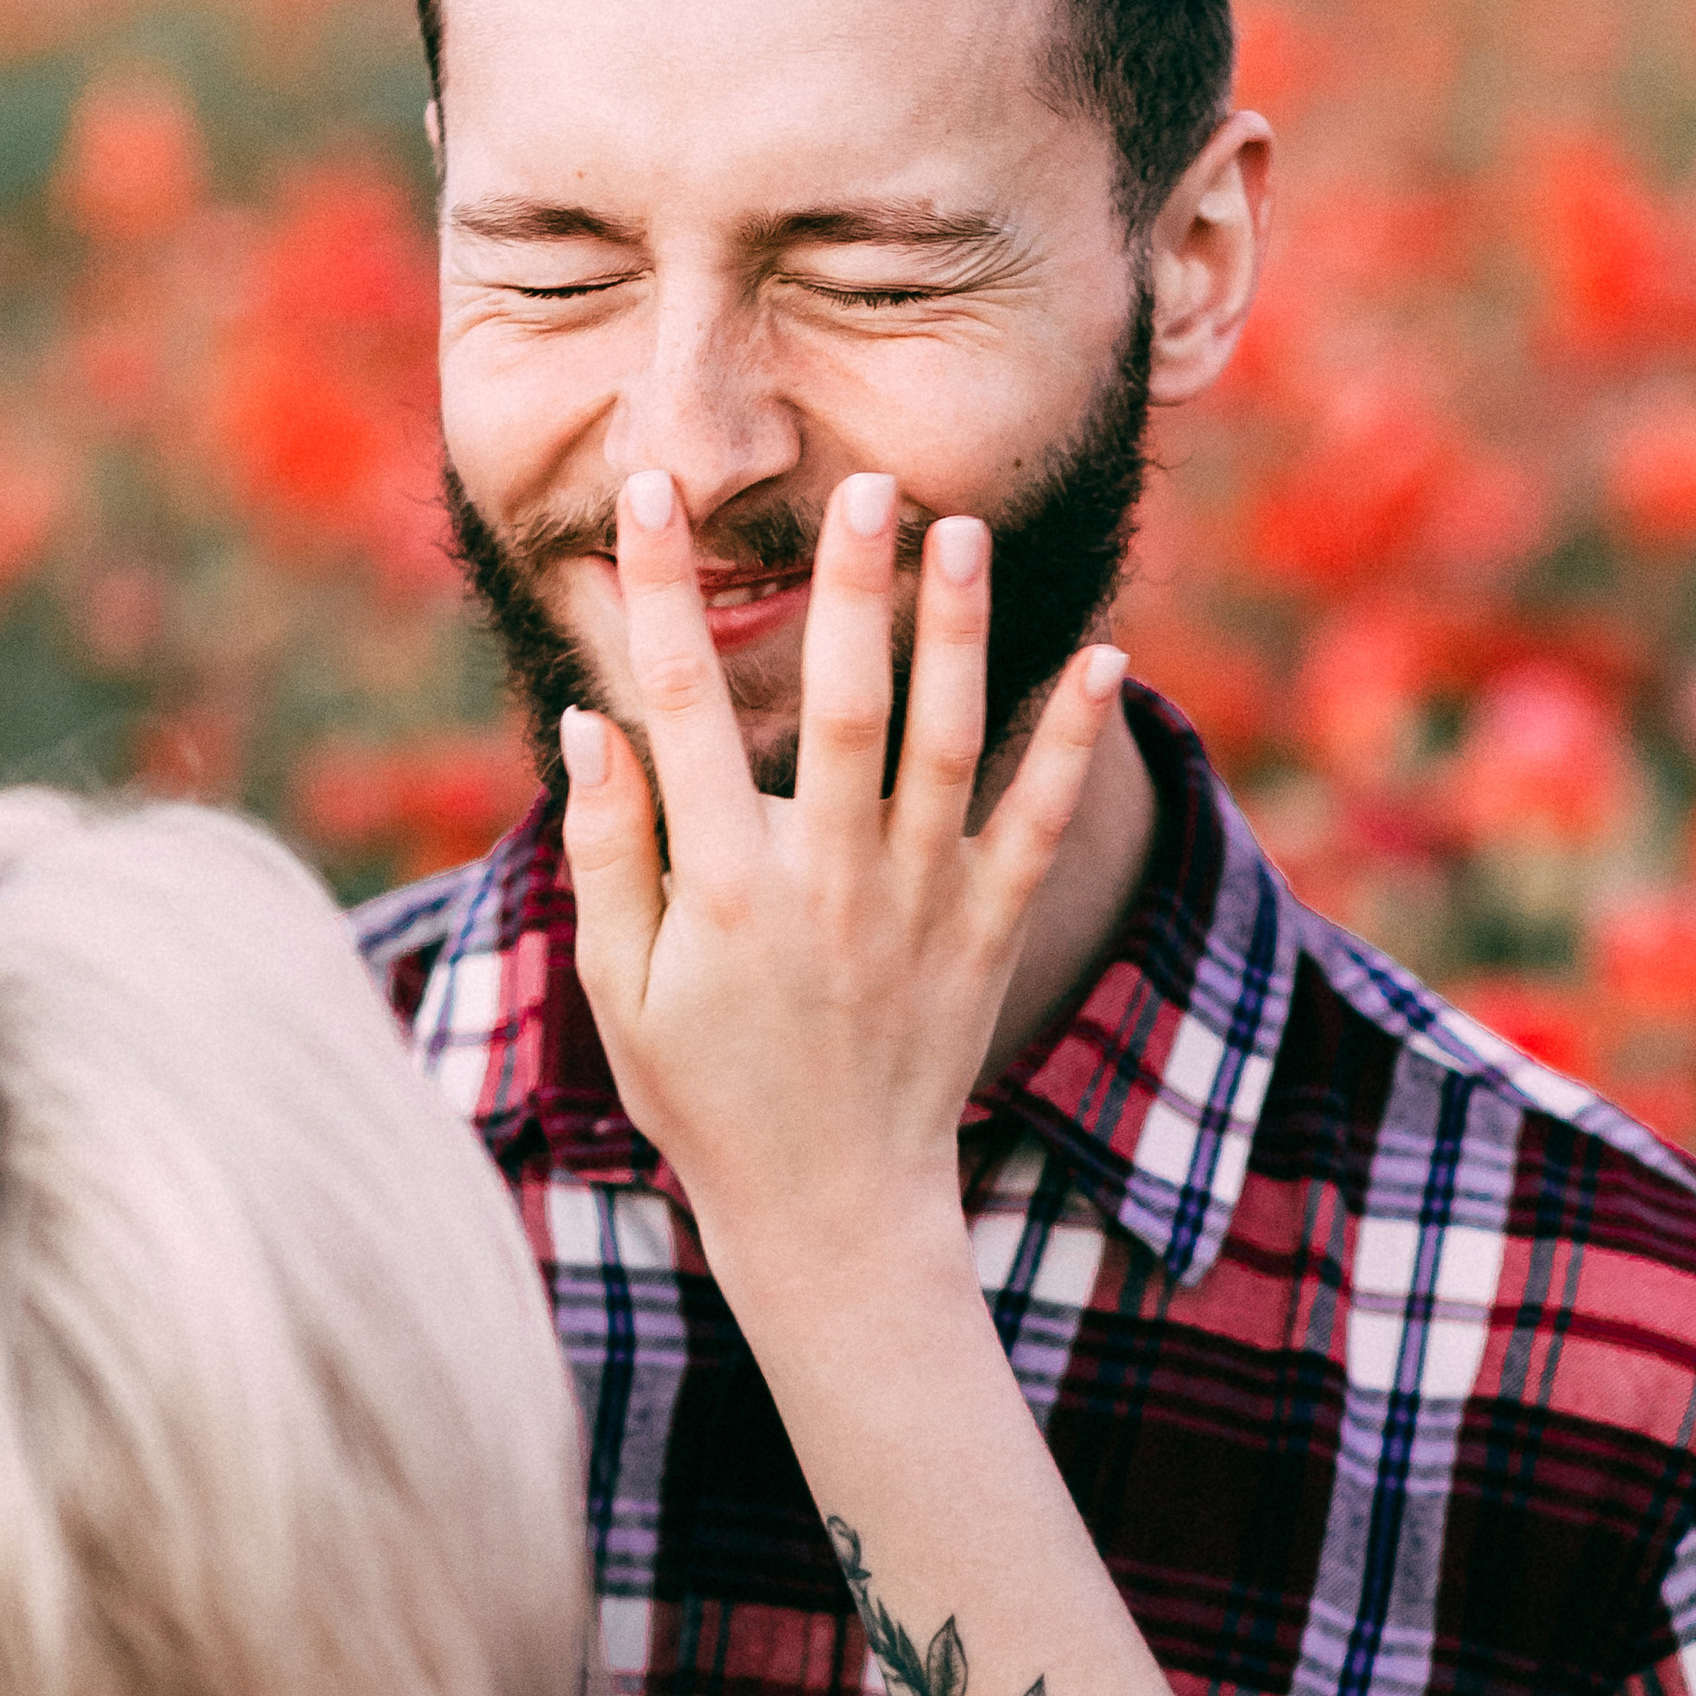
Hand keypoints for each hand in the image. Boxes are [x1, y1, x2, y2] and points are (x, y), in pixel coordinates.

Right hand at [559, 465, 1123, 1307]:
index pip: (680, 709)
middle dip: (847, 590)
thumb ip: (609, 852)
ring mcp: (917, 907)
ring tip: (965, 531)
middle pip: (839, 706)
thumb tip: (588, 722)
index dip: (663, 595)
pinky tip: (1107, 661)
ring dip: (961, 635)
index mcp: (723, 887)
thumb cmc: (705, 1096)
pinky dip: (1077, 747)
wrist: (828, 1210)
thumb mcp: (622, 988)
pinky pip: (1039, 828)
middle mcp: (827, 883)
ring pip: (946, 747)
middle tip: (862, 485)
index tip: (653, 496)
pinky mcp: (986, 936)